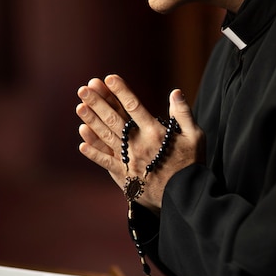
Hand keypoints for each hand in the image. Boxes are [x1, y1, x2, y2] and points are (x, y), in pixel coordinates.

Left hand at [76, 74, 204, 211]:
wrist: (185, 196)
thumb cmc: (191, 164)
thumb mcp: (195, 136)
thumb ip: (184, 114)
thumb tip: (175, 92)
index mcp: (156, 132)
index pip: (134, 106)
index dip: (120, 91)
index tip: (109, 78)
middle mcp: (139, 144)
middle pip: (114, 119)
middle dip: (98, 102)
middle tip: (84, 89)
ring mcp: (129, 160)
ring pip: (106, 137)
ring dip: (92, 121)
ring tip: (79, 107)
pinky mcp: (124, 175)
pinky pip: (106, 162)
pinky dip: (93, 152)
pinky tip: (81, 142)